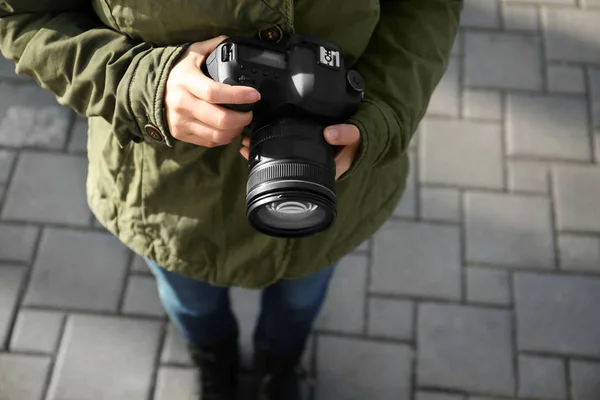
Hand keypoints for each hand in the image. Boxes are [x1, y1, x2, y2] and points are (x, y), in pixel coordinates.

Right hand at [164, 35, 260, 146]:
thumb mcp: (191, 53)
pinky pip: (209, 142)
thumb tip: (230, 41)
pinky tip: (229, 130)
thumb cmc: (174, 71)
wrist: (145, 89)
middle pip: (220, 119)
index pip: (215, 92)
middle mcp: (183, 103)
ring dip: (235, 130)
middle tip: (250, 112)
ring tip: (241, 122)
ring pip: (216, 134)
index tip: (254, 95)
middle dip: (242, 118)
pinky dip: (224, 138)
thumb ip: (212, 46)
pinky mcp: (181, 134)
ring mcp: (181, 121)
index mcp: (187, 81)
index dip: (238, 96)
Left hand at [239, 124, 360, 179]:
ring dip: (261, 149)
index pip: (291, 175)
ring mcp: (305, 159)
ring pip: (278, 157)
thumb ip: (346, 134)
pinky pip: (283, 147)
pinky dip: (270, 140)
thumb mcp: (356, 137)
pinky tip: (257, 134)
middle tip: (243, 146)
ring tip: (244, 140)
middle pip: (279, 167)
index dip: (270, 167)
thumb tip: (330, 134)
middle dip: (260, 158)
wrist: (364, 135)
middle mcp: (309, 169)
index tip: (253, 154)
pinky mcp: (304, 148)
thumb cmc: (358, 141)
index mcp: (321, 172)